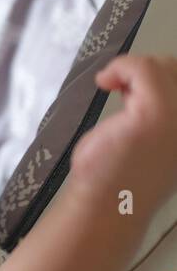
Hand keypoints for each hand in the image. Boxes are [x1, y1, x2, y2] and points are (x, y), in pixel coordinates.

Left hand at [68, 54, 176, 219]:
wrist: (110, 204)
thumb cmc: (126, 176)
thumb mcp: (157, 140)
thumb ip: (166, 116)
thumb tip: (145, 87)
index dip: (164, 79)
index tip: (134, 92)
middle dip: (149, 74)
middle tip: (123, 94)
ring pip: (164, 66)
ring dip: (134, 72)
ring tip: (116, 92)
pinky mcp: (157, 113)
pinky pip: (143, 68)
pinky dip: (120, 67)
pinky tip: (104, 83)